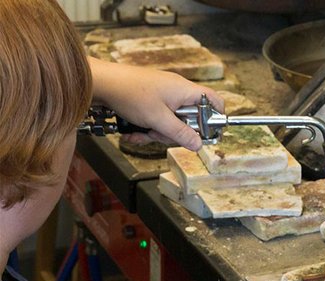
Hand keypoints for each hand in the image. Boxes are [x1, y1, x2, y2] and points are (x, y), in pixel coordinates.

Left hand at [88, 57, 223, 150]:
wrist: (100, 82)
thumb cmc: (129, 94)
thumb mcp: (158, 120)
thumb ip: (180, 134)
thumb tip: (198, 144)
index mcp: (185, 91)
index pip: (213, 101)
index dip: (216, 118)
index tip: (208, 134)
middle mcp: (177, 91)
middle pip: (190, 118)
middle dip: (175, 132)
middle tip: (161, 135)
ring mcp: (163, 95)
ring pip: (171, 121)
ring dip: (158, 132)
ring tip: (143, 133)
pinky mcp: (150, 99)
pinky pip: (157, 118)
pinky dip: (147, 128)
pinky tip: (133, 133)